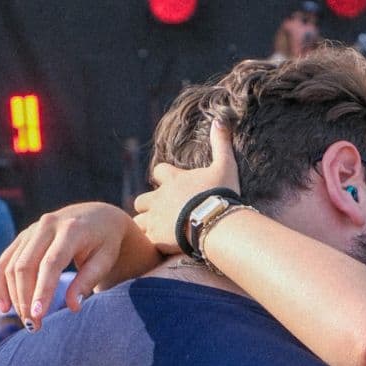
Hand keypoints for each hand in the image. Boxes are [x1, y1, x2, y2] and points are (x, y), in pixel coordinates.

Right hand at [0, 202, 155, 328]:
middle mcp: (46, 226)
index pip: (51, 263)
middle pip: (26, 265)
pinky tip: (4, 306)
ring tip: (25, 321)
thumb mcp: (105, 260)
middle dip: (26, 298)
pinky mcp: (22, 237)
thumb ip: (88, 281)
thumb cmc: (106, 242)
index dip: (42, 290)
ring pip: (12, 265)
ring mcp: (31, 230)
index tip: (38, 314)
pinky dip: (0, 283)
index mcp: (71, 230)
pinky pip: (4, 260)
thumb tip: (72, 307)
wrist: (98, 216)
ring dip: (13, 295)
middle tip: (33, 326)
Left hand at [133, 118, 241, 252]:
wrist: (216, 222)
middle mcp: (159, 198)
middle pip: (142, 200)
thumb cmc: (220, 194)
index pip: (159, 172)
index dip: (163, 177)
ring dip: (147, 224)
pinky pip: (146, 240)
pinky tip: (162, 246)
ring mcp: (156, 218)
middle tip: (163, 212)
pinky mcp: (156, 237)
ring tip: (160, 231)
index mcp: (173, 179)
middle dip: (149, 205)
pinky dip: (152, 242)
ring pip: (139, 221)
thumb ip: (221, 143)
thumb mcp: (225, 166)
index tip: (172, 184)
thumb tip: (220, 119)